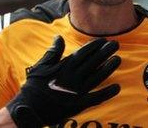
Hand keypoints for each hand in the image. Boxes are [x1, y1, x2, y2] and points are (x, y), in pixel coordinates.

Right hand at [6, 36, 120, 126]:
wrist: (29, 109)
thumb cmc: (34, 87)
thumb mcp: (40, 67)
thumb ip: (52, 52)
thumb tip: (58, 37)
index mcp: (64, 67)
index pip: (83, 53)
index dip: (94, 46)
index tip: (104, 40)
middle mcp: (72, 77)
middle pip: (92, 62)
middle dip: (105, 52)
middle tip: (116, 44)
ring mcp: (76, 91)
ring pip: (97, 77)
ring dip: (108, 68)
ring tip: (118, 59)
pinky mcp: (79, 104)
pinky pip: (96, 98)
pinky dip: (107, 93)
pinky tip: (117, 87)